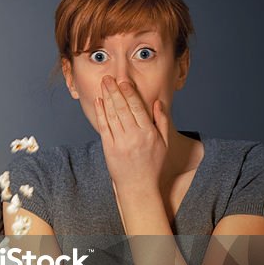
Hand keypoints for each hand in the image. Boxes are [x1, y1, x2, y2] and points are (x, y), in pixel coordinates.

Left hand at [95, 76, 169, 191]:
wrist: (138, 186)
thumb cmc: (153, 164)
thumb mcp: (164, 143)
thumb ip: (162, 121)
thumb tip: (158, 102)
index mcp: (149, 133)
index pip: (137, 108)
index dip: (130, 93)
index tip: (124, 82)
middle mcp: (134, 136)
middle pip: (122, 108)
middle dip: (115, 91)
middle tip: (109, 78)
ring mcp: (120, 142)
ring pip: (112, 115)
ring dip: (106, 98)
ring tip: (103, 85)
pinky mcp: (109, 148)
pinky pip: (104, 127)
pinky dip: (100, 113)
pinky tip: (99, 102)